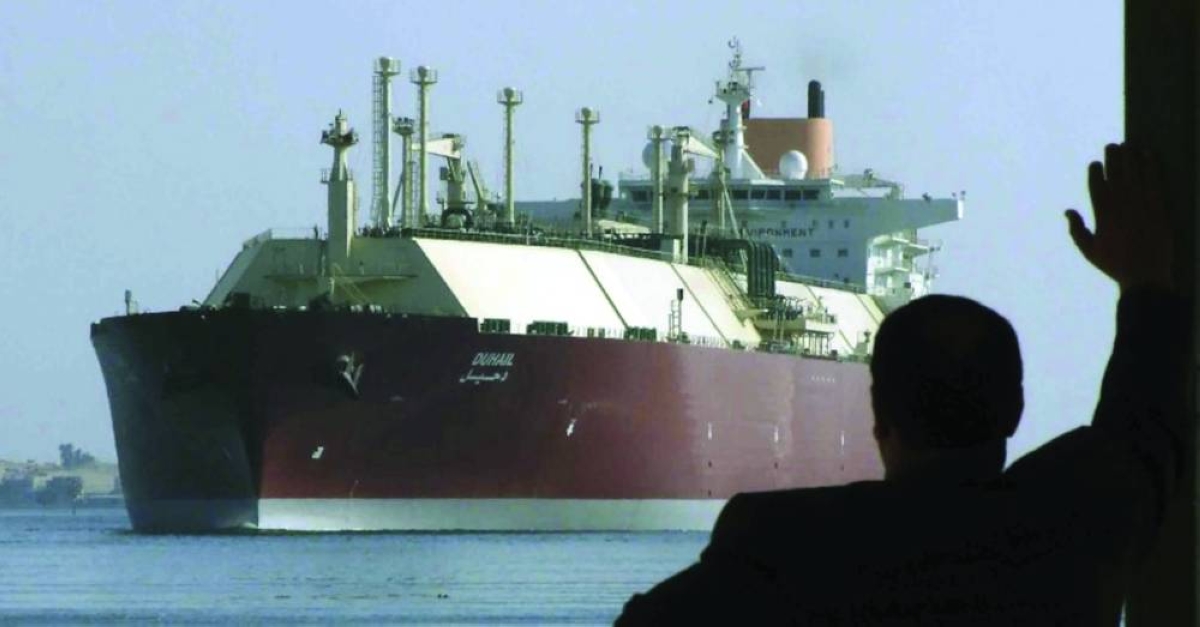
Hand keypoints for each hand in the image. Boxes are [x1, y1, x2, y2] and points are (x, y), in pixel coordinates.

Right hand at [1065, 143, 1173, 291]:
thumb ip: (1076, 229)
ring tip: (1130, 145)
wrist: (1146, 276)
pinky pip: (1157, 180)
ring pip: (1136, 172)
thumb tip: (1067, 211)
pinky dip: (1153, 165)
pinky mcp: (1161, 207)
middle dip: (1114, 157)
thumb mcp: (1089, 250)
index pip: (1097, 184)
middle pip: (1117, 173)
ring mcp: (1143, 204)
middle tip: (1113, 146)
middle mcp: (1122, 205)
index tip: (1096, 162)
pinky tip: (1151, 155)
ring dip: (1133, 156)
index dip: (1096, 170)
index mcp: (1103, 214)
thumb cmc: (1115, 264)